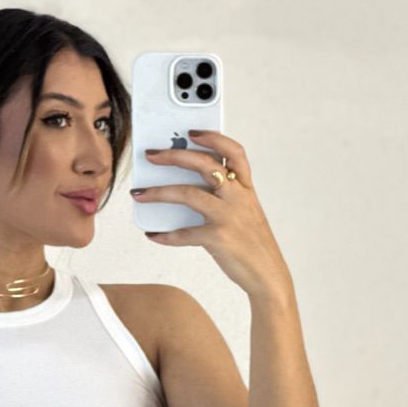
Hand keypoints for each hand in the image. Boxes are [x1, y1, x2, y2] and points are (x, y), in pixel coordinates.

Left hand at [132, 128, 294, 307]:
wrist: (267, 274)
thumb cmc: (251, 243)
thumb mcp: (242, 212)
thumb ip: (220, 197)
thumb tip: (180, 187)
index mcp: (245, 188)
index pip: (234, 152)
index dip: (214, 138)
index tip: (192, 132)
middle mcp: (238, 197)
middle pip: (203, 165)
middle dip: (174, 155)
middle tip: (151, 155)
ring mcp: (229, 216)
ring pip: (188, 194)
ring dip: (158, 192)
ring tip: (139, 193)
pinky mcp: (219, 238)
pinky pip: (185, 233)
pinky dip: (166, 235)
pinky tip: (153, 235)